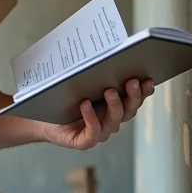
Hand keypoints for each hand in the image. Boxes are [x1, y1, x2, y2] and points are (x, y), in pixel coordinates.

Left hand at [39, 78, 153, 150]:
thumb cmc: (63, 99)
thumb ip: (94, 73)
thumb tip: (103, 51)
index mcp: (114, 106)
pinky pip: (93, 131)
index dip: (144, 91)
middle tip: (131, 81)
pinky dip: (91, 117)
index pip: (134, 99)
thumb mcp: (80, 83)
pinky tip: (85, 104)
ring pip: (114, 121)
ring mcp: (99, 132)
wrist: (43, 119)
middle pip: (129, 110)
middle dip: (133, 95)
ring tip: (109, 90)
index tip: (148, 78)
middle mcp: (110, 120)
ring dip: (114, 105)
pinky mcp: (85, 141)